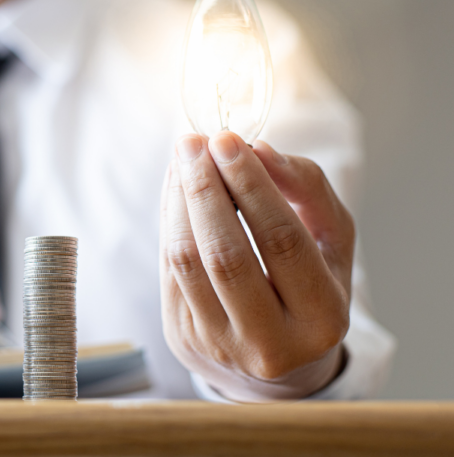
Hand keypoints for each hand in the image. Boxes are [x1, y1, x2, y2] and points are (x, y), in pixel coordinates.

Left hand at [159, 131, 352, 400]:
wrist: (277, 361)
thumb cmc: (309, 285)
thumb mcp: (330, 242)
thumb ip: (307, 190)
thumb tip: (258, 150)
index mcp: (322, 318)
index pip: (281, 241)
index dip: (251, 186)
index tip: (228, 139)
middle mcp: (270, 342)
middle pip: (226, 255)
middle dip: (206, 190)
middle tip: (195, 143)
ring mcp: (220, 344)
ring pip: (188, 262)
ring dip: (179, 202)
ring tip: (184, 159)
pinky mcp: (183, 336)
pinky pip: (170, 269)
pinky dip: (170, 221)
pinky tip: (176, 189)